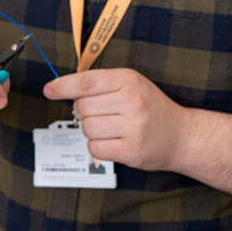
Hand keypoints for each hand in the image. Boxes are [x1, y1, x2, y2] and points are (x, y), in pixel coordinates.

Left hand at [43, 68, 188, 170]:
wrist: (182, 135)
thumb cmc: (152, 108)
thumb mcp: (132, 84)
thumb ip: (101, 84)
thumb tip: (66, 90)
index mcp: (129, 80)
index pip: (86, 82)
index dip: (63, 86)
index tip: (49, 90)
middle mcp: (131, 101)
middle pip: (82, 107)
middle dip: (84, 113)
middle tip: (102, 114)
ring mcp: (133, 127)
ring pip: (86, 128)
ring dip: (92, 131)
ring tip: (111, 128)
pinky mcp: (131, 150)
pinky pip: (95, 148)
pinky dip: (98, 146)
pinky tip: (114, 141)